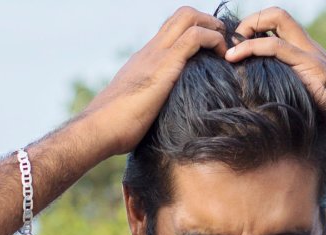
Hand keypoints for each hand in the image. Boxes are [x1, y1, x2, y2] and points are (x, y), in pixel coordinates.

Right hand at [80, 7, 227, 157]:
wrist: (98, 128)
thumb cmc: (115, 128)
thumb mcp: (138, 109)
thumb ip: (151, 105)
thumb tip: (163, 123)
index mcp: (145, 60)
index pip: (171, 31)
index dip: (195, 32)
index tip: (211, 50)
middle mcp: (150, 50)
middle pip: (181, 15)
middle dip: (208, 22)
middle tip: (223, 43)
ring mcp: (157, 54)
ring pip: (188, 17)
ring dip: (213, 27)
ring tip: (226, 48)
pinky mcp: (165, 64)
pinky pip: (195, 37)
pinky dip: (214, 40)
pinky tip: (223, 58)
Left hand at [226, 7, 325, 152]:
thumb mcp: (304, 107)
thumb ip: (287, 98)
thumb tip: (259, 114)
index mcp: (306, 56)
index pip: (278, 28)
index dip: (255, 31)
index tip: (236, 51)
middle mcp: (308, 48)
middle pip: (278, 15)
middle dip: (250, 22)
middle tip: (232, 45)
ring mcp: (310, 53)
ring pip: (277, 19)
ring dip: (247, 30)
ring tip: (229, 51)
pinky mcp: (310, 64)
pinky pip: (276, 45)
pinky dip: (251, 47)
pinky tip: (234, 58)